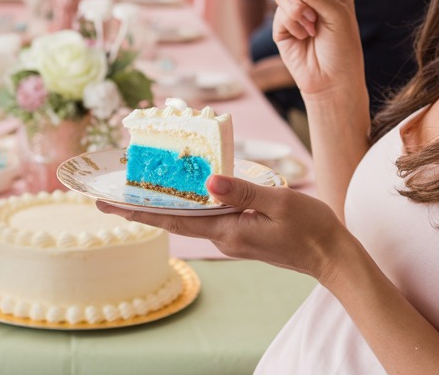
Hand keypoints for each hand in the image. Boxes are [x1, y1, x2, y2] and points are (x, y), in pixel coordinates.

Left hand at [97, 175, 349, 278]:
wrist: (333, 257)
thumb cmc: (312, 229)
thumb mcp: (280, 203)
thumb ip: (244, 191)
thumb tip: (208, 182)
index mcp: (228, 231)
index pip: (174, 219)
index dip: (139, 209)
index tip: (108, 203)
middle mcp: (224, 237)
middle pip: (175, 218)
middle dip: (140, 206)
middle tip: (105, 194)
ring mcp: (232, 236)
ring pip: (190, 216)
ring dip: (164, 202)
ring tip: (136, 187)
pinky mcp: (242, 232)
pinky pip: (208, 215)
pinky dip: (189, 202)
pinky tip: (184, 190)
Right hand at [269, 0, 365, 97]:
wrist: (332, 81)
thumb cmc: (343, 48)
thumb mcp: (336, 15)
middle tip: (312, 14)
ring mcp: (296, 10)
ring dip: (297, 12)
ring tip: (311, 28)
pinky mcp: (283, 25)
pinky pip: (279, 13)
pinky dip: (291, 24)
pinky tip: (303, 37)